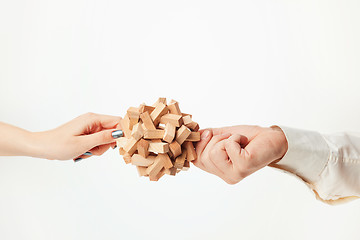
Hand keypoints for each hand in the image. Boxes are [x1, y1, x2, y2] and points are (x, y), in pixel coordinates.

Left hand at [0, 113, 121, 160]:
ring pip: (105, 138)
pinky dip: (93, 148)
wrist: (41, 146)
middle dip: (107, 144)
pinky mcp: (86, 132)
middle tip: (94, 150)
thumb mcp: (83, 144)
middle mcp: (92, 120)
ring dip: (99, 148)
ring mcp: (89, 126)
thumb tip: (119, 133)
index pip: (117, 121)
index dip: (121, 133)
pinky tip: (83, 151)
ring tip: (86, 151)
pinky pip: (97, 140)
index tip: (117, 146)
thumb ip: (103, 138)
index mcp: (92, 119)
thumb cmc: (58, 145)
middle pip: (112, 131)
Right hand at [193, 125, 287, 183]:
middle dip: (215, 140)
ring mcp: (234, 174)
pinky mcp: (243, 167)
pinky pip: (228, 146)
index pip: (195, 160)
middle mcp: (226, 176)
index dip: (198, 144)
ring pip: (213, 152)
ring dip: (226, 139)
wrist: (271, 137)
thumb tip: (194, 135)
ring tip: (238, 142)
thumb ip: (206, 138)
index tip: (210, 134)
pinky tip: (244, 143)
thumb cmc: (248, 138)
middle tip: (230, 139)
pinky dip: (235, 138)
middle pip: (202, 156)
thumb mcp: (221, 136)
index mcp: (219, 171)